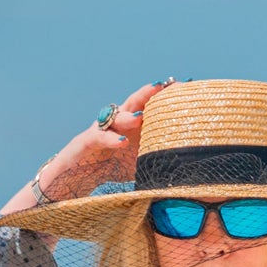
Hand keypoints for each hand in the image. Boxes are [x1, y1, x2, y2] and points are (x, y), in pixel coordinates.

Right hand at [33, 79, 172, 203]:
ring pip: (115, 117)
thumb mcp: (140, 164)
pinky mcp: (85, 142)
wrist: (75, 179)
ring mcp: (100, 130)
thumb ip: (160, 160)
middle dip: (148, 94)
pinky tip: (122, 143)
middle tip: (164, 87)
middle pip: (134, 103)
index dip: (165, 97)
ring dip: (128, 116)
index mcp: (133, 125)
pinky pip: (99, 138)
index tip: (186, 87)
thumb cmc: (110, 169)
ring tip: (141, 117)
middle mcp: (117, 123)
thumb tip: (191, 167)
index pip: (150, 106)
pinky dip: (111, 139)